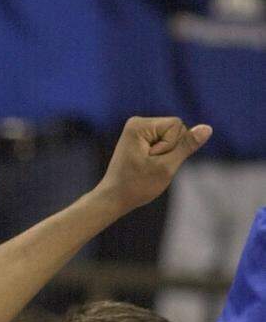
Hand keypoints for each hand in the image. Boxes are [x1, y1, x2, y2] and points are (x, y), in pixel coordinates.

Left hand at [95, 116, 209, 215]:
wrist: (113, 198)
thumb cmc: (136, 185)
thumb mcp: (166, 166)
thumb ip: (187, 146)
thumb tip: (207, 128)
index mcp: (139, 125)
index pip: (178, 125)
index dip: (172, 146)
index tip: (152, 160)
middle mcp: (137, 123)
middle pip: (176, 129)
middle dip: (170, 150)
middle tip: (149, 165)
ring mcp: (138, 131)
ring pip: (173, 138)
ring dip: (166, 155)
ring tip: (147, 166)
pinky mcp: (141, 139)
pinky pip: (165, 143)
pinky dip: (161, 156)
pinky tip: (147, 165)